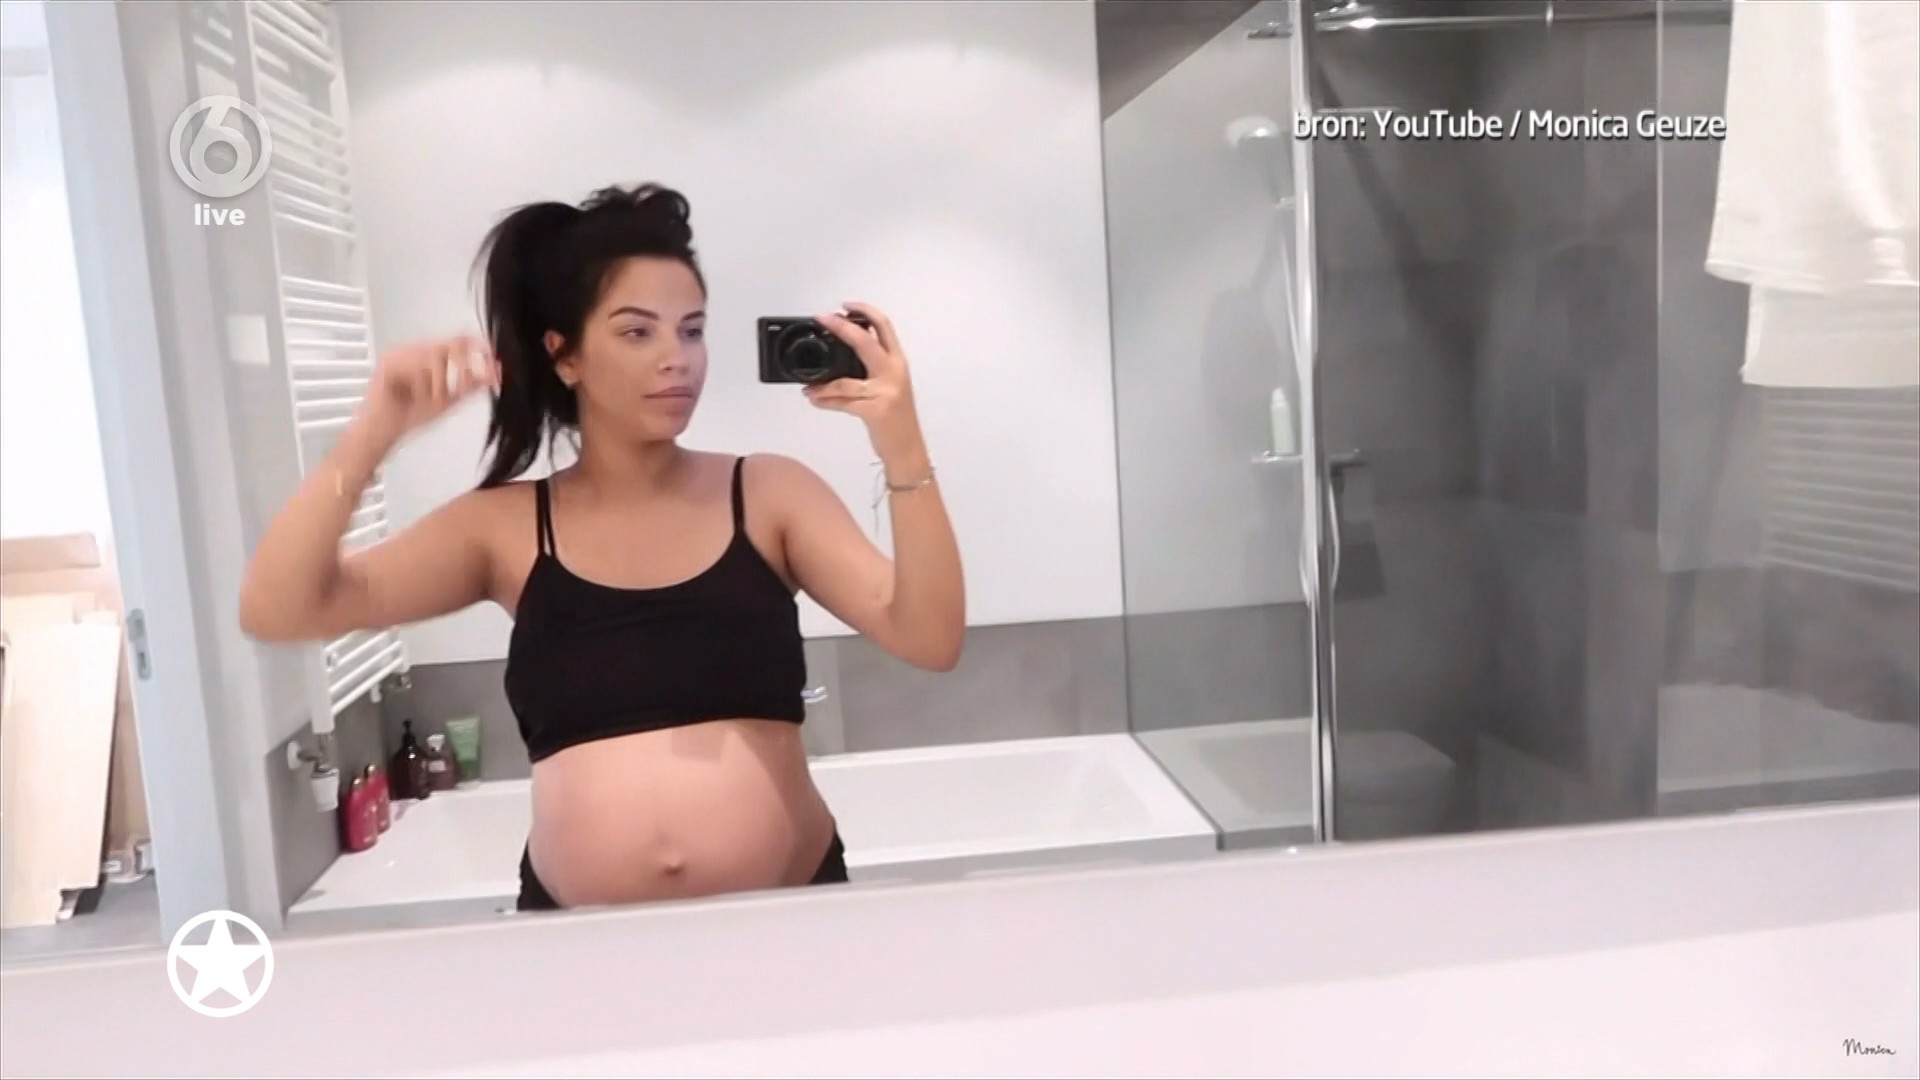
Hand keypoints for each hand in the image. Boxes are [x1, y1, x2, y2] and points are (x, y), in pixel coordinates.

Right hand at [361, 335, 498, 442]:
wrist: (381, 434)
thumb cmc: (410, 416)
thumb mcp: (449, 400)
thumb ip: (471, 385)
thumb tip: (497, 369)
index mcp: (427, 354)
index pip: (456, 341)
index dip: (475, 346)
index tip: (492, 356)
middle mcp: (412, 349)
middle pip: (447, 346)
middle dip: (462, 369)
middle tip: (463, 389)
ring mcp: (398, 354)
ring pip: (433, 358)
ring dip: (440, 384)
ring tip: (434, 401)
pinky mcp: (387, 365)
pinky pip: (416, 370)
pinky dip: (423, 388)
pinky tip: (418, 399)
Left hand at [804, 301, 925, 465]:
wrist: (908, 448)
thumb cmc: (897, 417)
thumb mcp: (890, 385)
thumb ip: (872, 366)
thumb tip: (844, 349)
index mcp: (897, 362)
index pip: (884, 327)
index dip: (865, 311)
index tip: (846, 304)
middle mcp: (894, 372)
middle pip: (866, 341)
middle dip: (842, 326)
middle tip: (823, 318)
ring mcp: (885, 391)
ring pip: (846, 380)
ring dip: (822, 383)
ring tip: (808, 385)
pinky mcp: (875, 411)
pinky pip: (843, 402)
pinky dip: (825, 400)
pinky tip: (814, 399)